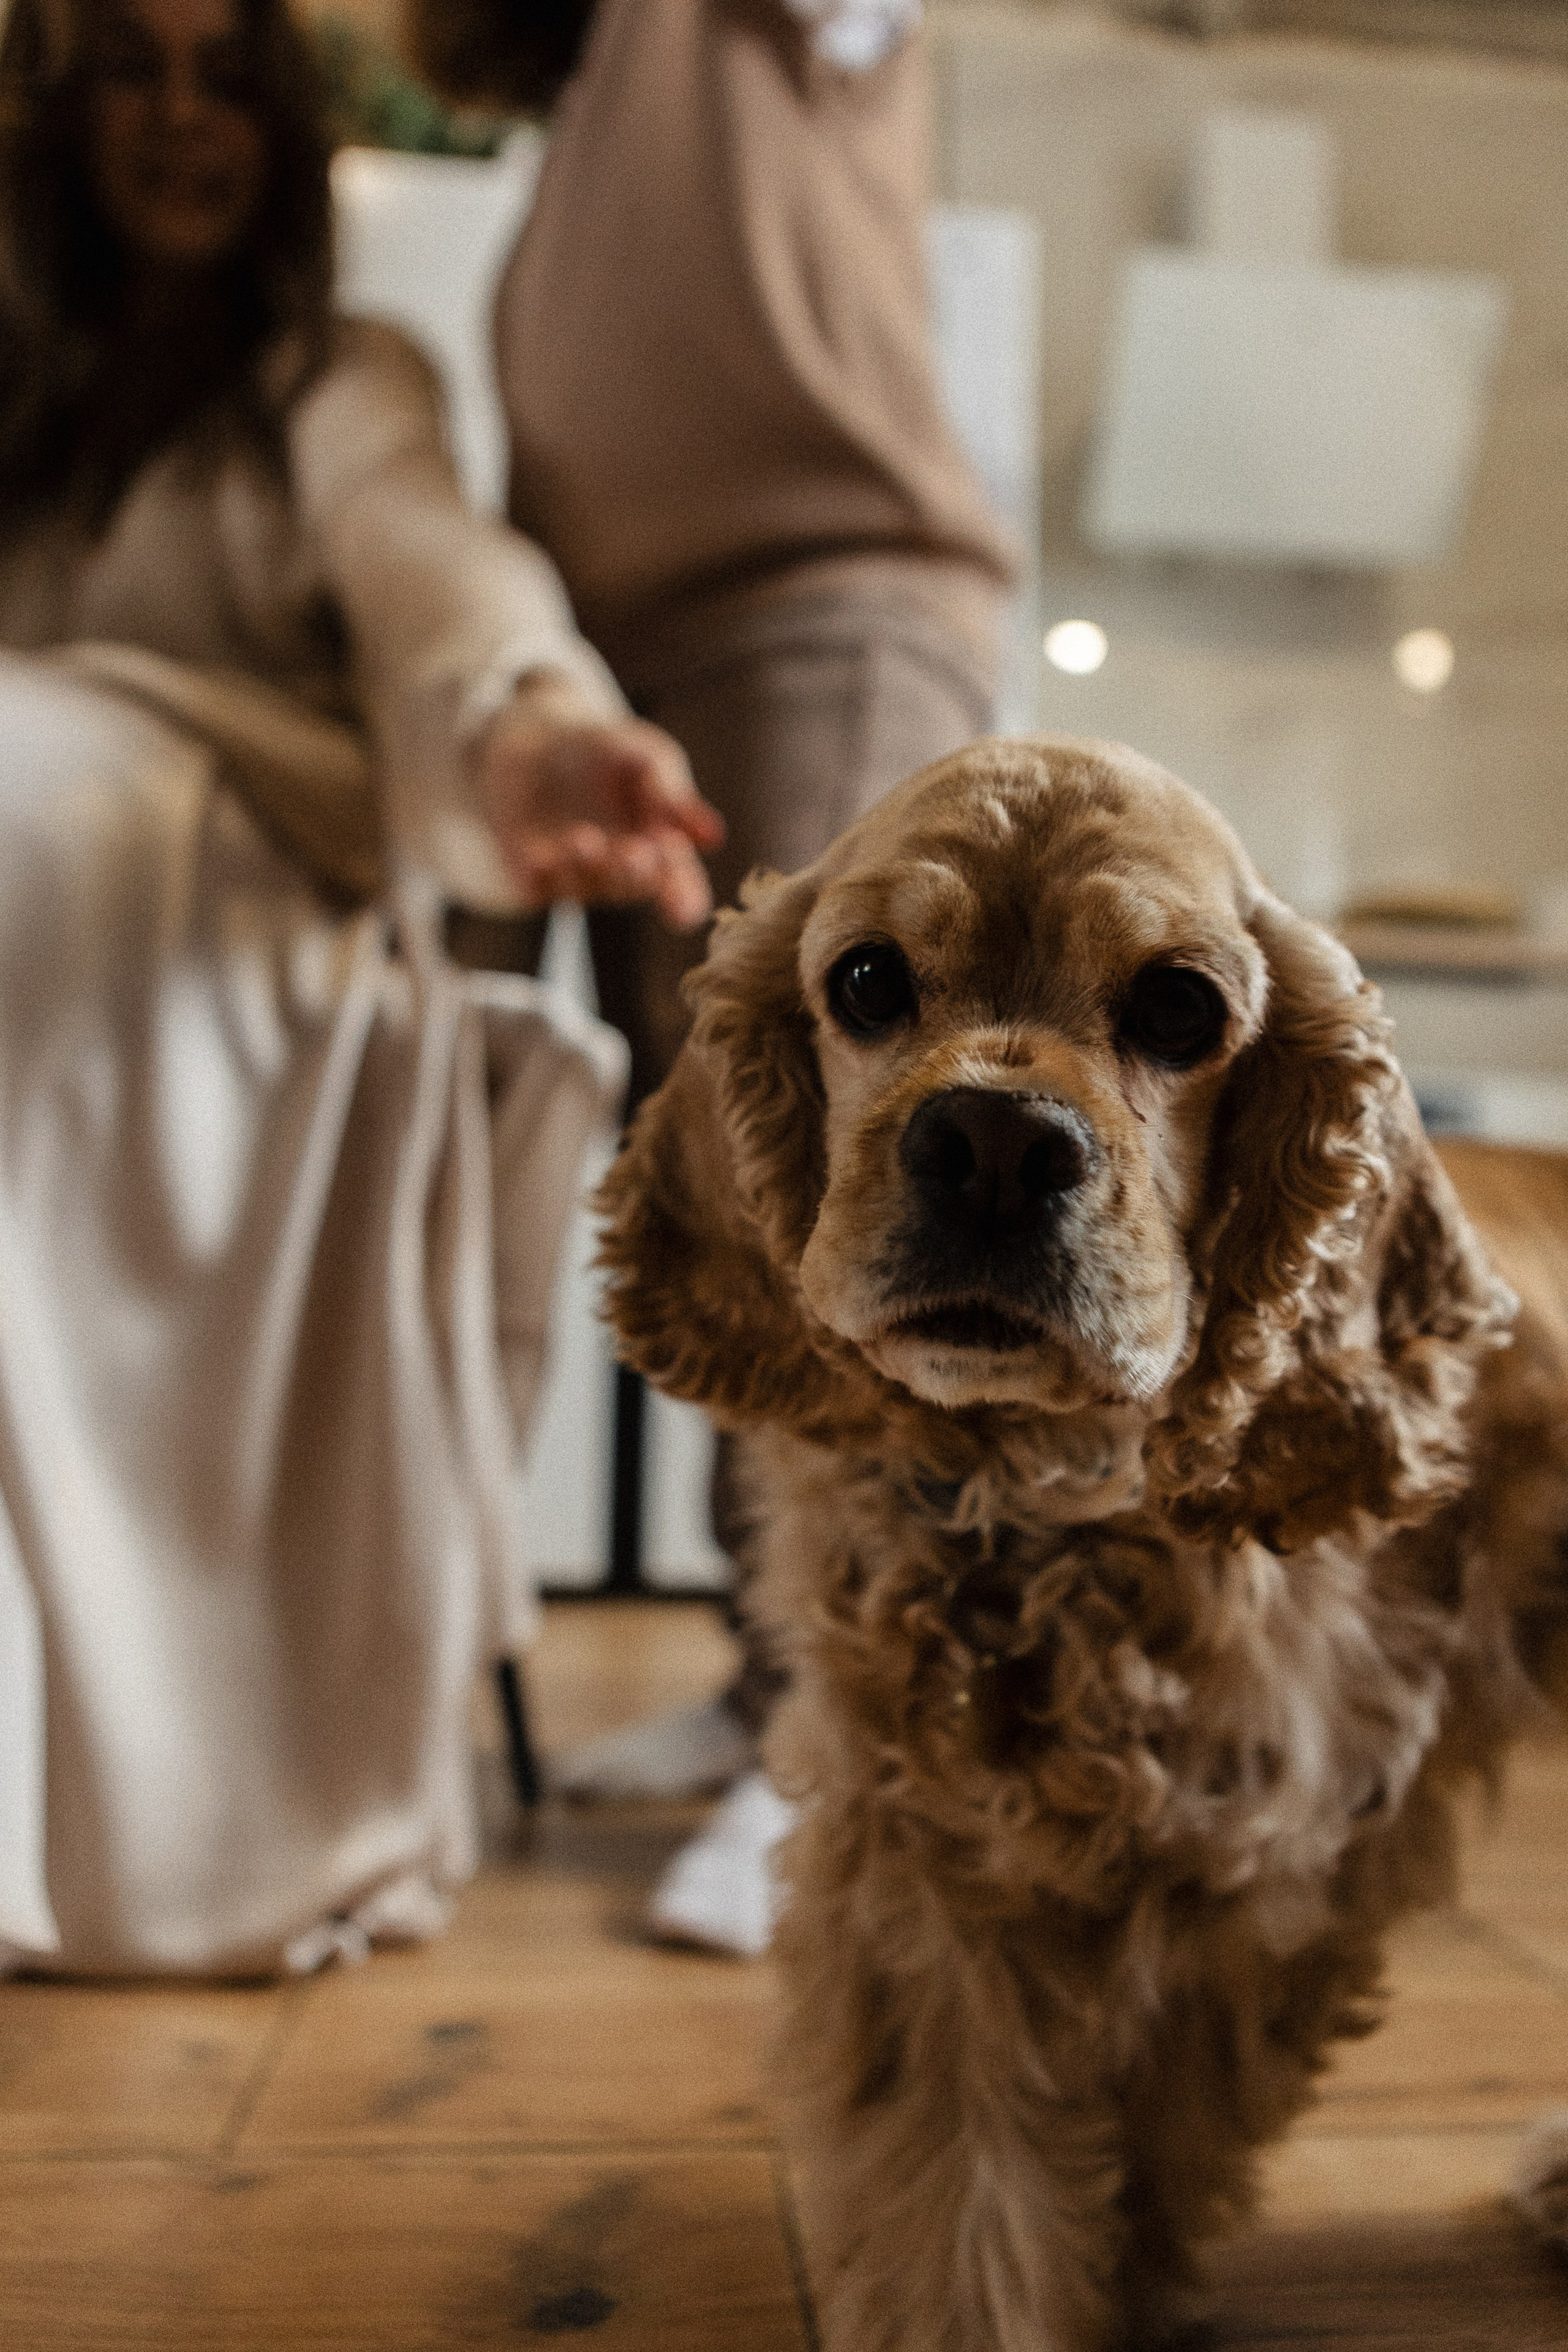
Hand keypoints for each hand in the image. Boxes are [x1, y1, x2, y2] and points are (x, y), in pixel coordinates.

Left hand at [479, 676, 723, 930]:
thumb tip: (715, 837)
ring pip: (585, 885)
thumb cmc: (606, 751)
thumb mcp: (648, 757)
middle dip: (635, 872)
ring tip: (586, 838)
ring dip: (588, 865)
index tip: (683, 909)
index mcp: (660, 852)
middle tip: (637, 852)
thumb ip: (673, 794)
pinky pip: (535, 885)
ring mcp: (574, 877)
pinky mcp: (529, 874)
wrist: (536, 739)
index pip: (680, 889)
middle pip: (633, 886)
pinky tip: (539, 854)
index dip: (683, 902)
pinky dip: (539, 872)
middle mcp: (619, 873)